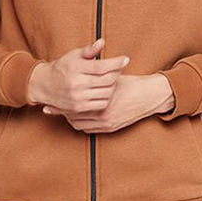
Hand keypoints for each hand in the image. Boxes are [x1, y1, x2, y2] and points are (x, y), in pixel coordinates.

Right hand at [27, 38, 128, 112]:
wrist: (44, 85)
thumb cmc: (62, 68)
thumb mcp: (73, 55)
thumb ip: (89, 50)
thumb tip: (102, 42)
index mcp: (76, 68)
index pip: (102, 66)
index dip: (116, 63)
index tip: (126, 59)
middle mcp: (76, 83)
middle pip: (107, 80)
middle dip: (116, 73)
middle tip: (118, 69)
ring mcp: (78, 97)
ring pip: (106, 92)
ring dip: (113, 86)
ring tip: (111, 79)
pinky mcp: (79, 108)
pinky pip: (101, 104)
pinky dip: (106, 97)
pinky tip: (105, 90)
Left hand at [42, 72, 175, 132]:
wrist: (148, 97)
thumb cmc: (130, 84)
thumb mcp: (111, 76)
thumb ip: (95, 74)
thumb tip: (79, 70)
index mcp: (101, 99)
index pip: (74, 103)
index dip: (62, 102)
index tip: (53, 99)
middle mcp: (103, 113)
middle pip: (74, 116)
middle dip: (63, 111)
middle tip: (53, 108)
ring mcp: (106, 122)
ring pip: (79, 124)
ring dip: (71, 118)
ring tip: (64, 111)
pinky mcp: (110, 128)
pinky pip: (88, 129)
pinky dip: (80, 123)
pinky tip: (76, 117)